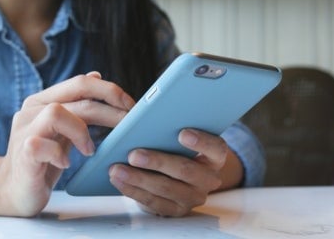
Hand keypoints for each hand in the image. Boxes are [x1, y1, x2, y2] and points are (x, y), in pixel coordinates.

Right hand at [0, 72, 134, 216]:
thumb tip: (96, 74)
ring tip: (89, 150)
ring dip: (81, 131)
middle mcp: (32, 109)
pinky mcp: (22, 152)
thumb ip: (76, 104)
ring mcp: (24, 129)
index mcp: (43, 100)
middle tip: (128, 125)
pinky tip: (65, 165)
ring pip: (57, 112)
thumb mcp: (62, 128)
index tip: (131, 106)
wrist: (13, 190)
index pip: (80, 82)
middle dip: (109, 108)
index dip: (109, 91)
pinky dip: (60, 155)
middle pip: (76, 93)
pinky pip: (42, 145)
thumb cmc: (42, 160)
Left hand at [109, 129, 241, 216]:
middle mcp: (208, 179)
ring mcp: (193, 197)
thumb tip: (146, 122)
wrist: (174, 181)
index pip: (216, 148)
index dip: (201, 142)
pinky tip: (118, 181)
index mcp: (214, 157)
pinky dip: (133, 190)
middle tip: (133, 154)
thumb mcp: (177, 141)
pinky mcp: (175, 210)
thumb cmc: (174, 151)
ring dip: (138, 178)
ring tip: (116, 169)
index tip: (182, 133)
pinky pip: (153, 202)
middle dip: (157, 161)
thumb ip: (170, 133)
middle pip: (186, 170)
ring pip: (166, 188)